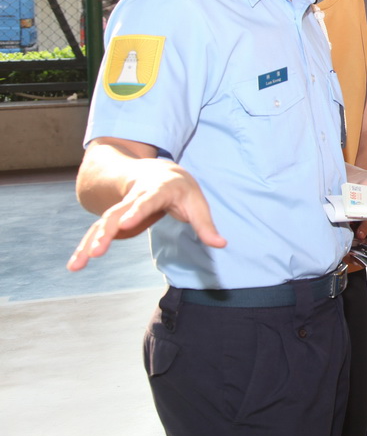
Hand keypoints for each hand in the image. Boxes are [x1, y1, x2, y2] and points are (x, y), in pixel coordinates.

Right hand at [67, 160, 225, 271]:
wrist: (157, 171)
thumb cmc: (180, 188)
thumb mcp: (197, 202)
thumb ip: (205, 225)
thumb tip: (221, 245)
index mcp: (158, 190)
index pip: (147, 200)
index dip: (137, 211)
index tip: (127, 223)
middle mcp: (134, 198)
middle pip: (118, 213)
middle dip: (106, 232)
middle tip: (97, 251)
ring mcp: (121, 207)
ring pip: (103, 223)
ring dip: (90, 242)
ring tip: (78, 264)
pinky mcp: (114, 219)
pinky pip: (98, 232)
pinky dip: (85, 246)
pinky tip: (76, 264)